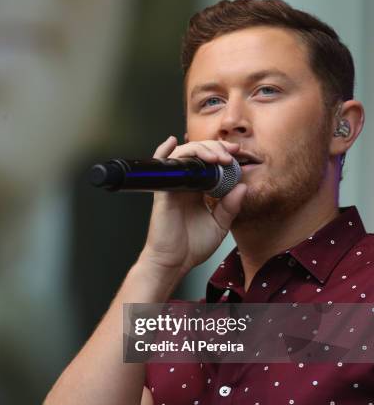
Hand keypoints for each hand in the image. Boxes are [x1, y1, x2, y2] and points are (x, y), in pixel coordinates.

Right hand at [139, 136, 247, 277]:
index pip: (211, 164)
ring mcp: (174, 186)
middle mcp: (186, 184)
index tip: (238, 153)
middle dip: (216, 148)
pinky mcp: (164, 191)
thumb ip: (231, 207)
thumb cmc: (192, 247)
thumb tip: (242, 187)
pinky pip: (163, 166)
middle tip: (231, 153)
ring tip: (217, 156)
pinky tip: (172, 141)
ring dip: (201, 150)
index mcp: (199, 190)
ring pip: (184, 155)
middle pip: (199, 154)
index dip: (223, 154)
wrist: (174, 262)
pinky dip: (164, 151)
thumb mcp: (220, 225)